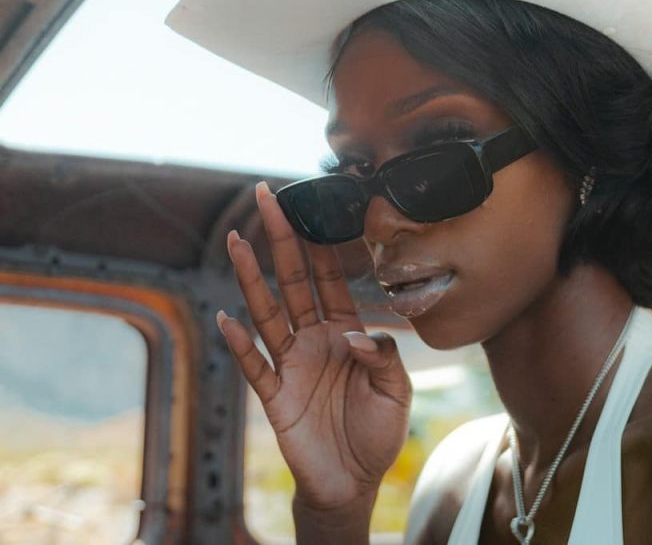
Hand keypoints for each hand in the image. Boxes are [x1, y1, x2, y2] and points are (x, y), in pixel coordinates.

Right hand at [218, 182, 411, 510]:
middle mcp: (315, 339)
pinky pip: (255, 366)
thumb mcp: (396, 392)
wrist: (354, 482)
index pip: (330, 278)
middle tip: (266, 198)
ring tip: (237, 241)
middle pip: (294, 280)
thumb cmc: (378, 432)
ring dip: (252, 278)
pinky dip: (241, 344)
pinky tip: (228, 319)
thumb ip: (383, 357)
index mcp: (347, 332)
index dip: (320, 243)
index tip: (310, 207)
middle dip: (281, 239)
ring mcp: (292, 365)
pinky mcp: (276, 396)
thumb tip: (354, 335)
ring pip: (268, 312)